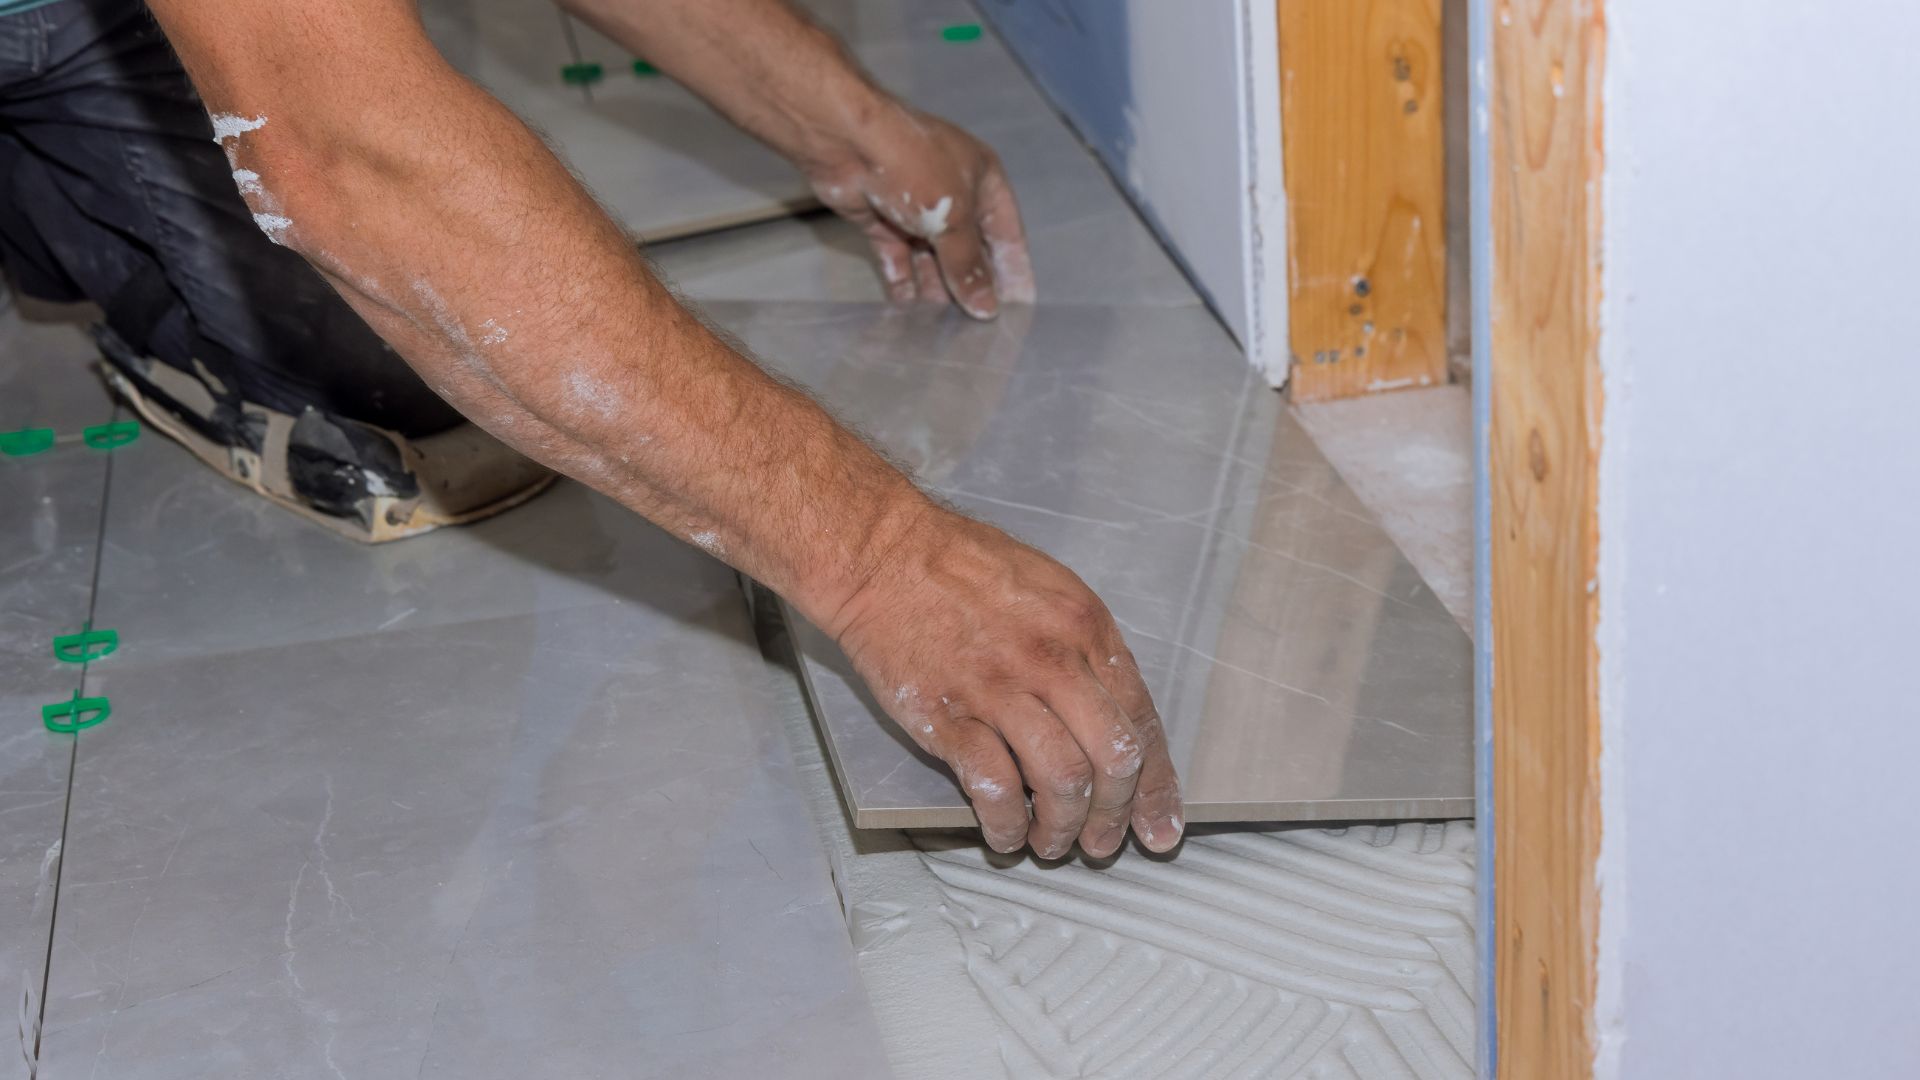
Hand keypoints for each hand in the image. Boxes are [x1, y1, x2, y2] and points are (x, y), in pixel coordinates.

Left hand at [805, 104, 1034, 320]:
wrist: (845, 140)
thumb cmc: (913, 167)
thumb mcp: (952, 219)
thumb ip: (968, 266)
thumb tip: (987, 309)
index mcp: (983, 181)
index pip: (1007, 235)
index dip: (1014, 272)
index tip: (1019, 310)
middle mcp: (951, 195)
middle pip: (968, 250)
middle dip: (971, 286)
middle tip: (978, 330)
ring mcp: (914, 208)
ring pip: (932, 258)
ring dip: (937, 289)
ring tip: (943, 329)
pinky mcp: (881, 220)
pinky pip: (898, 257)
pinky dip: (903, 281)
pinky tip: (909, 312)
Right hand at [824, 507, 1183, 856]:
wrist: (882, 554)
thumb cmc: (960, 566)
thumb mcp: (1049, 588)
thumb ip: (1084, 648)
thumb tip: (1111, 715)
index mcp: (1086, 628)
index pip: (1140, 720)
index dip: (1157, 785)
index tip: (1160, 826)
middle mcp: (1053, 660)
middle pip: (1114, 759)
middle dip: (1116, 816)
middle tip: (1101, 843)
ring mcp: (1000, 690)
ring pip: (1062, 781)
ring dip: (1062, 829)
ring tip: (1050, 844)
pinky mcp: (949, 716)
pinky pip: (994, 788)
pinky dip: (1006, 825)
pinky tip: (1004, 834)